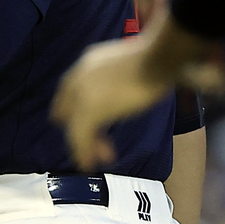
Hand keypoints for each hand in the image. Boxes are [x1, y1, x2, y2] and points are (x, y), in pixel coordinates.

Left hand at [53, 38, 174, 168]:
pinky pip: (80, 138)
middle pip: (67, 112)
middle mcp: (79, 78)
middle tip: (95, 147)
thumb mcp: (128, 65)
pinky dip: (83, 153)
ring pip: (73, 128)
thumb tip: (127, 91)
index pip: (68, 92)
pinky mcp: (90, 111)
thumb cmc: (155, 60)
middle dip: (78, 131)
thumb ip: (117, 78)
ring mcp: (83, 95)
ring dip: (83, 146)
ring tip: (92, 161)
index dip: (74, 112)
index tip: (86, 125)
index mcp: (87, 64)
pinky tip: (89, 164)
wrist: (157, 59)